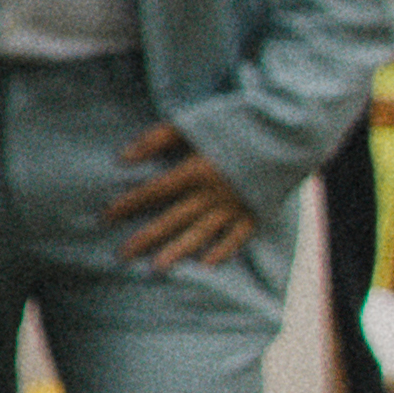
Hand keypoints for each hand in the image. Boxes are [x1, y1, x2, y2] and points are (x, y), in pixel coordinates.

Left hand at [104, 123, 267, 272]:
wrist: (288, 134)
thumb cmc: (235, 125)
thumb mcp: (193, 125)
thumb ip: (156, 139)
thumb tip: (122, 157)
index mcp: (195, 170)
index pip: (154, 192)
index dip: (129, 204)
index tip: (106, 216)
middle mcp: (213, 193)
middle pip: (173, 218)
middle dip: (146, 237)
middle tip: (122, 254)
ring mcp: (236, 206)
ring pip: (202, 233)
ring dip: (178, 251)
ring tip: (156, 267)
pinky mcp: (256, 212)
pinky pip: (238, 237)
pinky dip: (223, 250)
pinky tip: (206, 264)